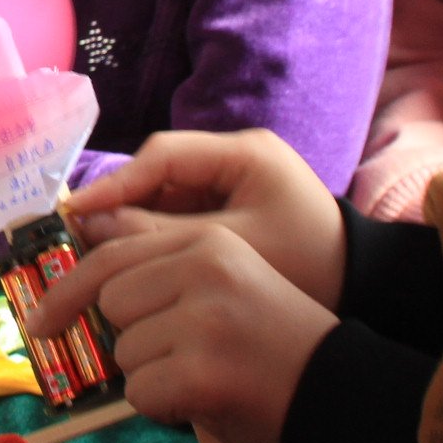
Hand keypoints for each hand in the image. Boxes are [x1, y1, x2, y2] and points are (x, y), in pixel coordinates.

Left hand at [26, 223, 336, 442]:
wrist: (343, 395)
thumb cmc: (278, 349)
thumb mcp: (228, 287)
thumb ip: (166, 281)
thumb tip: (76, 303)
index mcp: (210, 243)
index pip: (113, 256)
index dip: (67, 292)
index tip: (39, 321)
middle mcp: (205, 269)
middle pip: (112, 304)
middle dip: (131, 339)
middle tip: (176, 359)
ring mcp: (202, 319)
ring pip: (125, 353)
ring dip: (153, 376)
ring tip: (207, 376)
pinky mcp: (201, 369)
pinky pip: (142, 394)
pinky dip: (165, 407)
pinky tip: (208, 400)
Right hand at [64, 129, 347, 307]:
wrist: (366, 289)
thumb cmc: (308, 264)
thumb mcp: (231, 249)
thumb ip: (160, 236)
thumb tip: (89, 225)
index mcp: (245, 153)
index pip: (163, 156)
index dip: (116, 184)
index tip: (76, 213)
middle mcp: (235, 160)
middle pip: (159, 177)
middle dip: (119, 209)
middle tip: (79, 243)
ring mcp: (233, 185)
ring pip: (164, 199)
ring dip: (133, 227)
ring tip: (97, 259)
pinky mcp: (231, 212)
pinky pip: (178, 219)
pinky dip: (154, 241)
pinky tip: (132, 268)